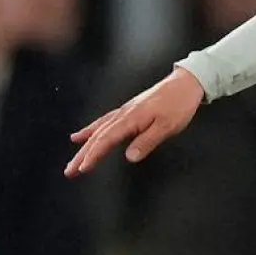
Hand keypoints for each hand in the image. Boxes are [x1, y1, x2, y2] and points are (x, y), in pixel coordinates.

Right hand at [64, 66, 204, 176]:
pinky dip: (91, 129)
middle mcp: (124, 114)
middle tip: (69, 171)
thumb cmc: (179, 104)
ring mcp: (125, 111)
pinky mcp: (129, 109)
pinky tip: (83, 135)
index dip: (94, 155)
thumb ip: (148, 141)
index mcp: (132, 119)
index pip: (107, 139)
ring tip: (73, 160)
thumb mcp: (168, 126)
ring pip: (99, 130)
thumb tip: (129, 157)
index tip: (81, 169)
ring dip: (84, 146)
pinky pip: (104, 121)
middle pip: (98, 136)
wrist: (186, 82)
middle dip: (82, 155)